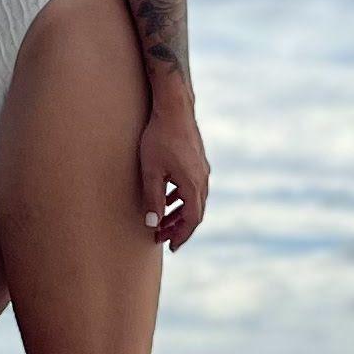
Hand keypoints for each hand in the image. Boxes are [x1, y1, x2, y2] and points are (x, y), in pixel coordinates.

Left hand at [136, 99, 209, 250]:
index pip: (192, 220)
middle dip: (178, 227)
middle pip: (194, 212)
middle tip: (161, 238)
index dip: (181, 235)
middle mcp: (202, 179)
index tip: (171, 247)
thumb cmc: (159, 137)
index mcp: (193, 184)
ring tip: (162, 221)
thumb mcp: (151, 171)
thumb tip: (152, 224)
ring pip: (193, 199)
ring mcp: (202, 168)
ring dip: (178, 212)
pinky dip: (180, 197)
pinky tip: (167, 197)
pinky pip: (192, 186)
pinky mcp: (197, 160)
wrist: (174, 106)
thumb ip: (152, 199)